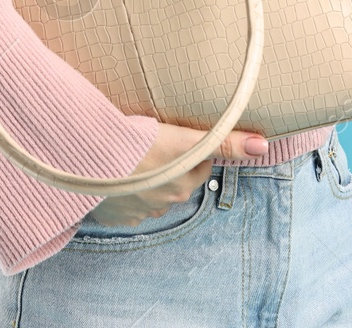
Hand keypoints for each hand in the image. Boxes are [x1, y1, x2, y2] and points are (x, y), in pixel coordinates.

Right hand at [86, 121, 268, 226]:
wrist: (89, 161)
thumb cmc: (136, 144)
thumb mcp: (183, 137)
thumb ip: (224, 141)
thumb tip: (262, 146)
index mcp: (182, 182)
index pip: (200, 164)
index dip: (192, 147)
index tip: (178, 135)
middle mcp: (164, 202)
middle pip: (177, 180)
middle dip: (171, 165)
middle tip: (154, 142)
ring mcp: (137, 211)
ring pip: (153, 193)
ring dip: (148, 179)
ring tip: (134, 157)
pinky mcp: (114, 215)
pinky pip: (126, 205)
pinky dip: (125, 192)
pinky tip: (117, 176)